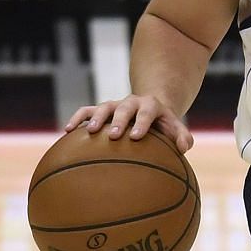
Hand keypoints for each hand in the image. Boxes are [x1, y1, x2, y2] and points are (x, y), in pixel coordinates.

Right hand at [67, 94, 193, 152]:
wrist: (149, 107)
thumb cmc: (163, 124)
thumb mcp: (175, 127)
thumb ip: (182, 136)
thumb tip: (184, 148)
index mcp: (150, 106)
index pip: (146, 113)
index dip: (141, 123)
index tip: (136, 137)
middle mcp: (130, 103)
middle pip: (123, 109)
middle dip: (117, 121)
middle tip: (113, 136)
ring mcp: (114, 105)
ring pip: (102, 108)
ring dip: (95, 118)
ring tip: (88, 132)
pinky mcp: (100, 109)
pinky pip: (86, 111)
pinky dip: (76, 118)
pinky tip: (66, 131)